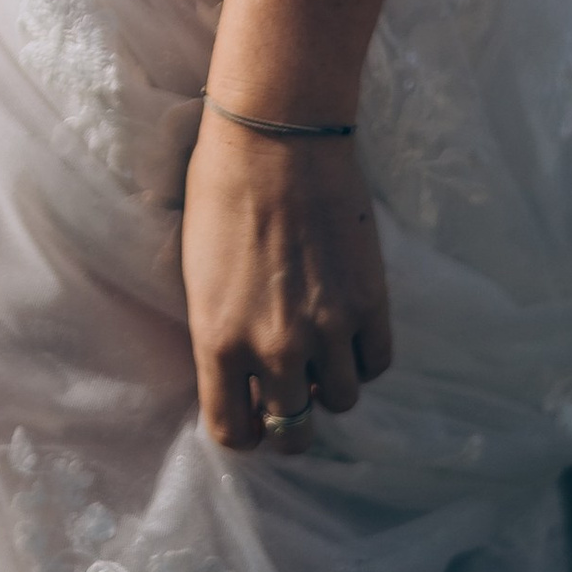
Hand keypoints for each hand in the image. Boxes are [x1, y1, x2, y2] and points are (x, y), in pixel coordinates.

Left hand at [180, 108, 392, 452]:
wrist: (277, 139)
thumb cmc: (220, 190)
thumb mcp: (197, 272)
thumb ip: (218, 331)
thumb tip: (235, 372)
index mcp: (218, 340)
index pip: (233, 431)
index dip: (242, 432)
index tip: (247, 419)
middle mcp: (275, 350)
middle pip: (292, 433)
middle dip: (288, 424)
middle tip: (288, 399)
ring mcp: (328, 331)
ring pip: (340, 403)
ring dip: (328, 385)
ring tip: (318, 353)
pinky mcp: (370, 306)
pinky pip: (374, 365)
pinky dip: (362, 358)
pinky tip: (347, 332)